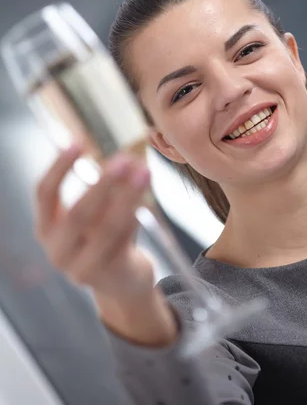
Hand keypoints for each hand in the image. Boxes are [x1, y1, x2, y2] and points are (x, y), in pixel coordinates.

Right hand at [34, 144, 155, 301]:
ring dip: (128, 197)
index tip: (76, 142)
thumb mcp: (97, 212)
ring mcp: (80, 268)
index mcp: (47, 227)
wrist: (121, 281)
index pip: (44, 193)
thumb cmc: (105, 236)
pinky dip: (135, 219)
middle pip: (78, 213)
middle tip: (124, 159)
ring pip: (106, 228)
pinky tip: (146, 202)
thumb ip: (105, 189)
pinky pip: (123, 242)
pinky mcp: (108, 276)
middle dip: (103, 184)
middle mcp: (57, 249)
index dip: (58, 167)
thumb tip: (127, 160)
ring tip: (145, 172)